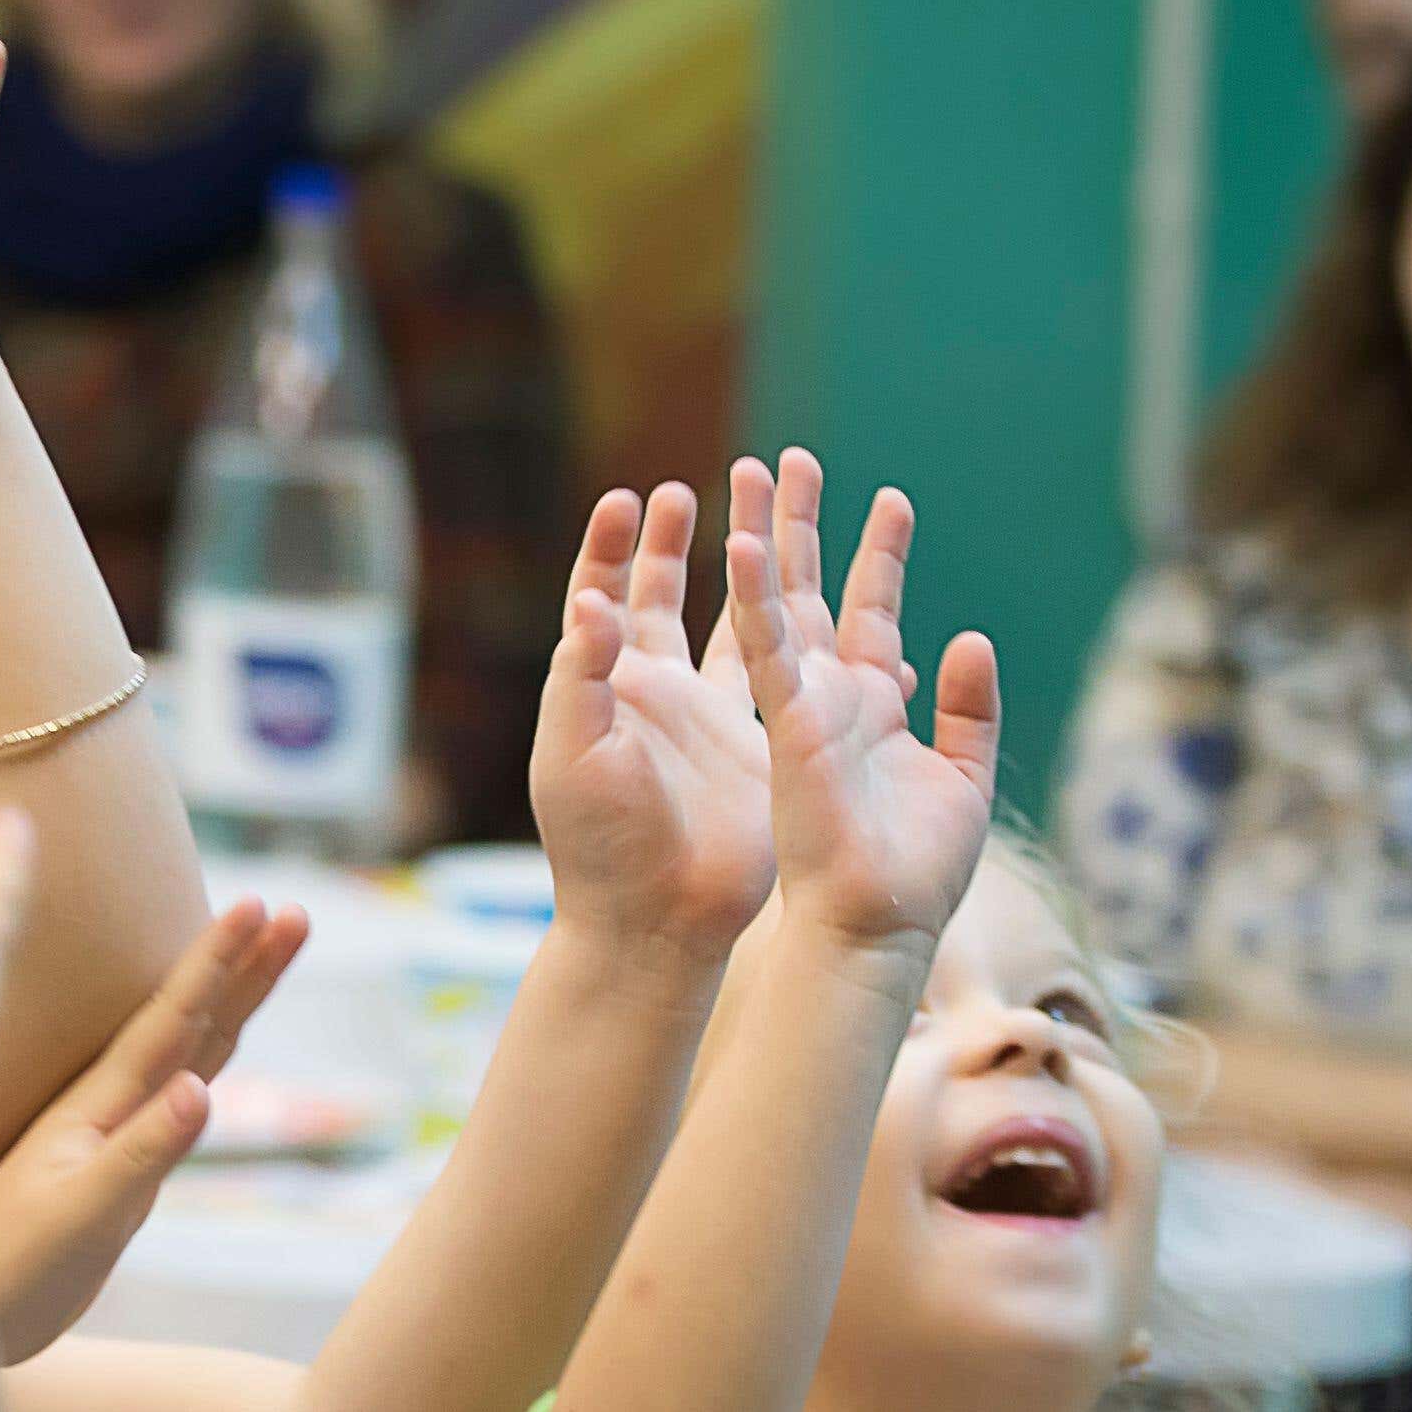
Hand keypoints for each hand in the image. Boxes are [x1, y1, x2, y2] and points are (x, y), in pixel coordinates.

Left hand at [0, 900, 306, 1359]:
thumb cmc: (2, 1274)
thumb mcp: (77, 1218)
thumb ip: (138, 1155)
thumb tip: (200, 1089)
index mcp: (99, 1107)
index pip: (173, 1018)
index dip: (217, 962)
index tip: (261, 904)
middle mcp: (107, 1109)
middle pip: (190, 1020)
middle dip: (243, 965)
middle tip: (294, 910)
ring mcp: (110, 1137)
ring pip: (183, 1050)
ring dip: (228, 1000)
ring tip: (268, 949)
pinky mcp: (111, 1170)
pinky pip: (168, 1097)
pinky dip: (200, 1059)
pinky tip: (208, 1047)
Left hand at [531, 477, 771, 959]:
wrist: (652, 922)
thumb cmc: (598, 844)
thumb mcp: (573, 753)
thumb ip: (581, 674)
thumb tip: (590, 599)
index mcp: (607, 688)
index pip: (603, 597)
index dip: (612, 547)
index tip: (628, 497)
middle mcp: (658, 694)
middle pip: (665, 597)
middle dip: (676, 541)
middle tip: (691, 488)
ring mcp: (710, 719)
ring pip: (731, 627)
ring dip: (746, 577)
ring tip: (765, 521)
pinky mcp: (758, 749)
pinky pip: (789, 683)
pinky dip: (811, 648)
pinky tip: (838, 608)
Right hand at [736, 470, 995, 960]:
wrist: (881, 924)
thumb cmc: (919, 870)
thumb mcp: (966, 777)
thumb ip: (972, 707)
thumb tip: (972, 637)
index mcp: (871, 707)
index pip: (872, 611)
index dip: (881, 556)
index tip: (892, 500)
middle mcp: (830, 697)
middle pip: (809, 591)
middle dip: (801, 524)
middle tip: (793, 460)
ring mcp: (804, 707)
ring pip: (775, 604)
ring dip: (760, 539)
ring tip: (749, 473)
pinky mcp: (790, 725)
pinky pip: (767, 650)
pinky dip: (754, 597)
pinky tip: (741, 546)